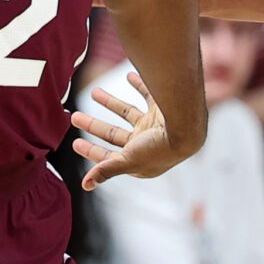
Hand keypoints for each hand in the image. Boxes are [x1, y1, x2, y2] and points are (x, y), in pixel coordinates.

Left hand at [70, 72, 192, 189]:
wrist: (188, 127)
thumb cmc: (160, 149)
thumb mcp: (129, 160)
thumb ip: (106, 170)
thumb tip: (85, 186)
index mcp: (137, 161)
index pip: (109, 156)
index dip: (91, 151)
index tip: (74, 142)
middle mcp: (145, 144)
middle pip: (113, 134)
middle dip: (93, 125)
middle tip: (74, 117)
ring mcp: (153, 127)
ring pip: (126, 113)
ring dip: (110, 103)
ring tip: (93, 92)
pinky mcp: (162, 111)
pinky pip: (147, 96)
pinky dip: (138, 86)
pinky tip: (128, 76)